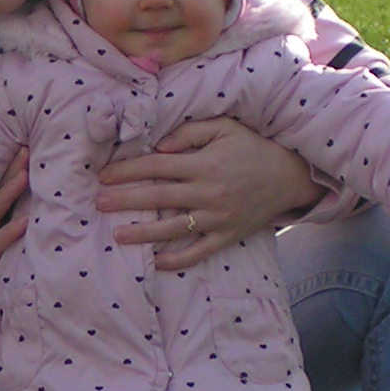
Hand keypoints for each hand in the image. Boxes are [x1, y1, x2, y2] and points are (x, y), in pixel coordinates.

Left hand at [96, 117, 325, 271]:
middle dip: (126, 199)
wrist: (289, 176)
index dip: (128, 170)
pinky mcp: (228, 235)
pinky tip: (156, 262)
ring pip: (174, 228)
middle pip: (159, 196)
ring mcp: (218, 217)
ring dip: (144, 232)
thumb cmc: (251, 147)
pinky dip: (178, 259)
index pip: (157, 167)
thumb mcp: (224, 127)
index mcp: (205, 163)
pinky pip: (200, 251)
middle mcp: (209, 191)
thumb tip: (158, 148)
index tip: (104, 175)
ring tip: (118, 235)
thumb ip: (189, 133)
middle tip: (99, 204)